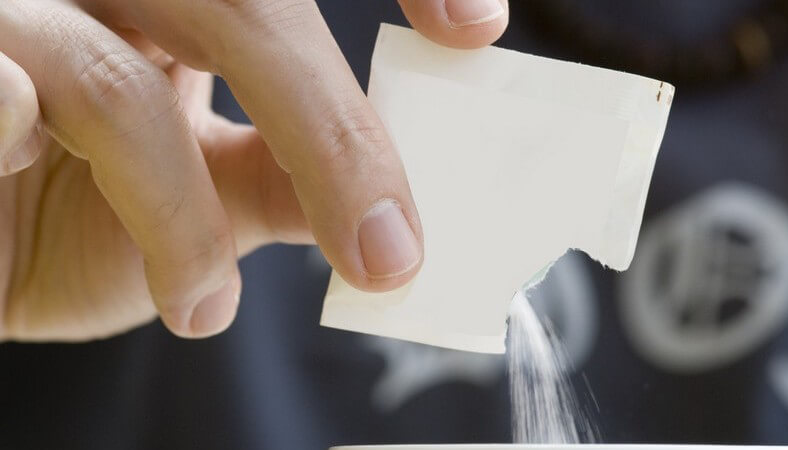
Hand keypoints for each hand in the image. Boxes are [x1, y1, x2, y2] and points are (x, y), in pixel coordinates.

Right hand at [0, 0, 508, 340]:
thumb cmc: (69, 221)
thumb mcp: (202, 206)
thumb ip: (285, 186)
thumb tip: (387, 208)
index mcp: (185, 11)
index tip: (474, 33)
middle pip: (246, 12)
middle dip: (329, 134)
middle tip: (387, 246)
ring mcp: (29, 22)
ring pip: (123, 88)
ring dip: (186, 220)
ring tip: (206, 305)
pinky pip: (10, 107)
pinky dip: (86, 201)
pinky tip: (101, 252)